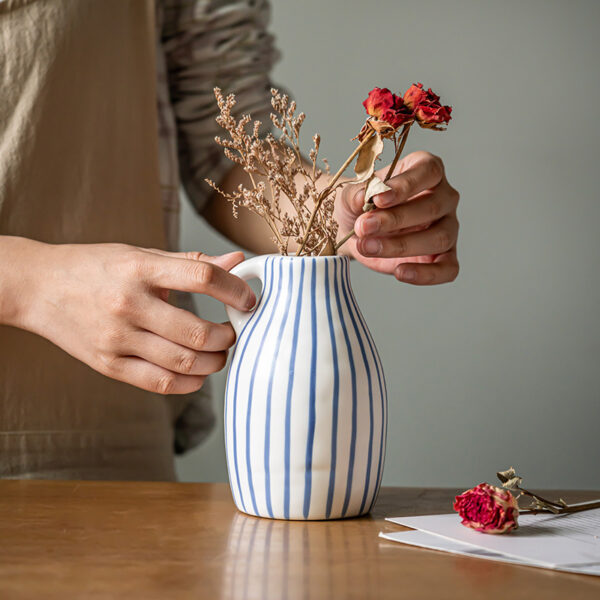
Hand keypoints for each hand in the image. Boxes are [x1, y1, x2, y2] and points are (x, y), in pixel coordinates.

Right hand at [18, 242, 254, 394]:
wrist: (38, 287)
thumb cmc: (95, 267)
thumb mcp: (141, 255)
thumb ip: (191, 262)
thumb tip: (237, 262)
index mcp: (139, 269)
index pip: (202, 277)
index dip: (234, 290)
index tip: (247, 299)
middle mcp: (128, 304)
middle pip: (197, 332)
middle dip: (227, 336)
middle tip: (232, 331)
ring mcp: (116, 339)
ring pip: (183, 363)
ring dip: (214, 362)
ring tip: (219, 352)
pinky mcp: (108, 365)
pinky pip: (159, 383)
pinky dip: (189, 383)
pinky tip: (197, 373)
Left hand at [335, 151, 459, 284]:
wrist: (354, 233)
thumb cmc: (358, 206)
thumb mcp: (350, 196)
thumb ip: (357, 195)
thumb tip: (365, 197)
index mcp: (426, 170)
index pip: (428, 171)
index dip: (405, 185)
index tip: (378, 199)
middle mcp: (443, 197)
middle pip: (433, 207)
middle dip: (395, 219)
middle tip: (363, 227)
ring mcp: (447, 228)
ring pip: (439, 238)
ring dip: (402, 245)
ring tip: (368, 247)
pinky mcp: (444, 257)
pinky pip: (447, 268)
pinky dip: (426, 274)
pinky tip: (400, 272)